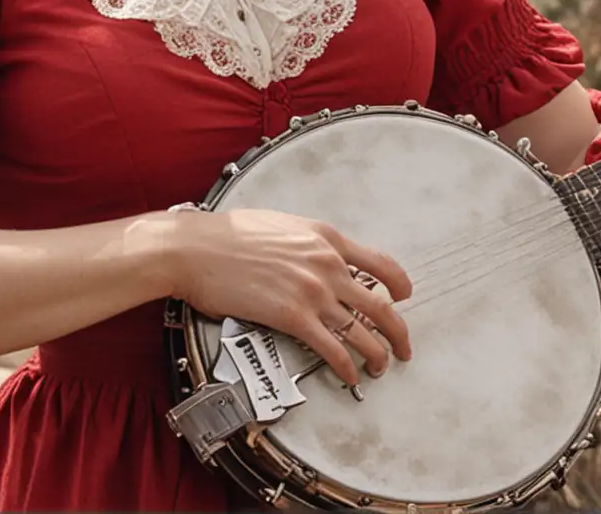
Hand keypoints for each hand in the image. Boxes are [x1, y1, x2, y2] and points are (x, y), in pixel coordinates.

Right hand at [166, 208, 413, 389]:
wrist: (196, 249)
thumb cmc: (227, 236)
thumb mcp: (281, 225)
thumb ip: (308, 242)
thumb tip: (317, 257)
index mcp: (325, 239)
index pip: (380, 263)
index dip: (400, 284)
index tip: (404, 296)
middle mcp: (326, 265)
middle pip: (380, 305)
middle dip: (398, 331)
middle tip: (403, 346)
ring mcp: (312, 292)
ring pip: (361, 331)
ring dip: (377, 355)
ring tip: (380, 367)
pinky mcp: (293, 317)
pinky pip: (332, 349)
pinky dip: (347, 366)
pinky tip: (351, 375)